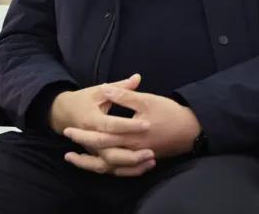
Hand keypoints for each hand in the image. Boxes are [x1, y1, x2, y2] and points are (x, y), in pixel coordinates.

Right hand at [49, 74, 156, 176]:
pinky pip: (111, 169)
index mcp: (91, 120)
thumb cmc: (83, 100)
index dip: (129, 126)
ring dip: (131, 165)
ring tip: (151, 159)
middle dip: (131, 154)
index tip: (147, 124)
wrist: (64, 113)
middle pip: (110, 152)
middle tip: (151, 151)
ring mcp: (92, 150)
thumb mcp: (99, 91)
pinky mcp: (96, 157)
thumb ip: (120, 88)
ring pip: (110, 165)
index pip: (111, 125)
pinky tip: (144, 167)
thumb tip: (137, 77)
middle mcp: (90, 139)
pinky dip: (127, 171)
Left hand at [62, 86, 201, 161]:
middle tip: (67, 142)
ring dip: (91, 163)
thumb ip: (124, 96)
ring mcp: (137, 157)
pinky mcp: (143, 160)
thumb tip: (106, 88)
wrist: (191, 130)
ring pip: (110, 166)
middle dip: (83, 148)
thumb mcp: (146, 100)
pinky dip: (109, 169)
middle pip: (102, 153)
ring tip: (75, 158)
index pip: (101, 137)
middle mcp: (132, 149)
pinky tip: (99, 164)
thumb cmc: (169, 113)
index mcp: (130, 134)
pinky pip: (122, 171)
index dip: (83, 134)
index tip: (68, 129)